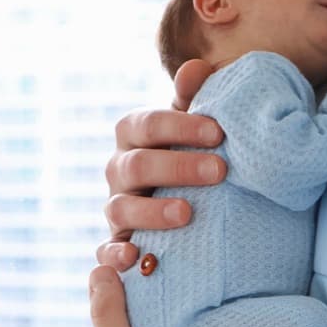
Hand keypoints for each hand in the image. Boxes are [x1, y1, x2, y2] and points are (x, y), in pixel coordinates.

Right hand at [98, 57, 228, 271]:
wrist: (189, 207)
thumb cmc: (192, 157)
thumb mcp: (195, 130)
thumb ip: (194, 101)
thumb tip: (198, 67)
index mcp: (134, 137)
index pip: (146, 124)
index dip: (180, 126)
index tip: (219, 132)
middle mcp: (118, 171)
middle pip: (135, 165)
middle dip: (177, 167)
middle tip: (220, 171)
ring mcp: (116, 209)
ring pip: (119, 208)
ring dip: (151, 211)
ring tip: (187, 214)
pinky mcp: (116, 245)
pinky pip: (106, 251)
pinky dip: (115, 256)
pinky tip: (135, 259)